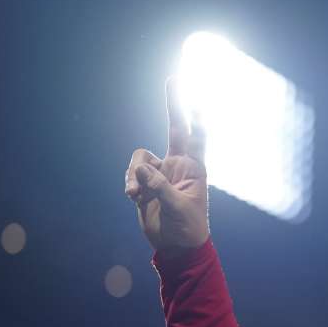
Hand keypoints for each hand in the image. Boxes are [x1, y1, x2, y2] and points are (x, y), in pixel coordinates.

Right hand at [125, 78, 209, 252]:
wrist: (175, 246)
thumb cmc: (187, 228)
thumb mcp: (177, 208)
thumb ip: (159, 187)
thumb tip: (140, 169)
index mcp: (194, 169)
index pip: (197, 137)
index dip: (197, 118)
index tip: (198, 98)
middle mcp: (177, 165)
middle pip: (175, 128)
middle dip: (174, 105)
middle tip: (173, 80)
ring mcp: (160, 173)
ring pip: (140, 157)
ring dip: (133, 173)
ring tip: (134, 194)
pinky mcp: (144, 184)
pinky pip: (131, 174)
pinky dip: (129, 183)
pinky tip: (134, 198)